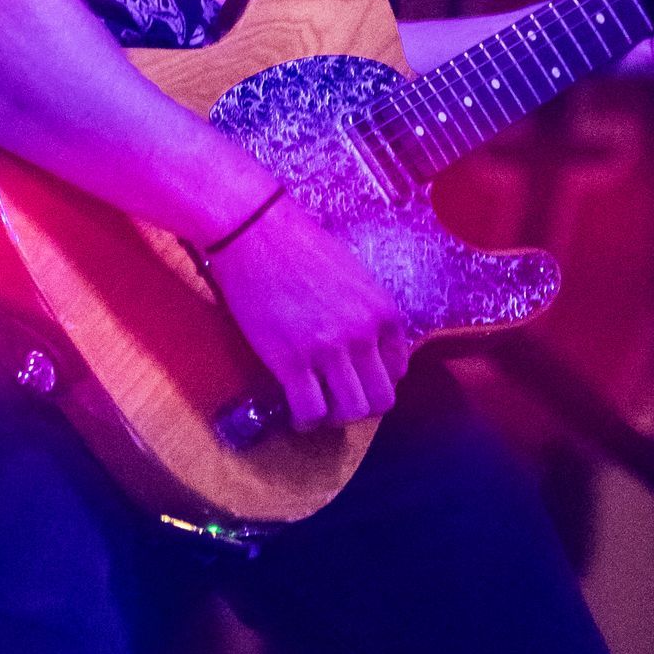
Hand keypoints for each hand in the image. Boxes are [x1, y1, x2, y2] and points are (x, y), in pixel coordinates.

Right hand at [206, 192, 411, 431]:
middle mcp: (364, 334)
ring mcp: (329, 350)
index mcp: (383, 312)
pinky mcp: (291, 361)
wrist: (255, 232)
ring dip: (335, 416)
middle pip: (381, 399)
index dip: (376, 380)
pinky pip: (311, 411)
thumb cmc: (299, 245)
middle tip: (339, 400)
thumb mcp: (354, 276)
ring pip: (351, 411)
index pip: (398, 369)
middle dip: (361, 406)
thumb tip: (365, 346)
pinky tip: (297, 414)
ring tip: (317, 406)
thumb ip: (367, 312)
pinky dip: (306, 421)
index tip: (355, 380)